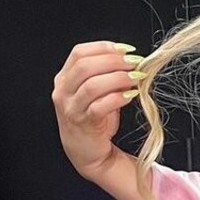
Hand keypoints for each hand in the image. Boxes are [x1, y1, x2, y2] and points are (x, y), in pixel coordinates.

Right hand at [52, 40, 144, 176]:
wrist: (87, 151)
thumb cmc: (93, 118)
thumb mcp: (97, 92)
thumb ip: (108, 76)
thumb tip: (132, 62)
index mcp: (64, 78)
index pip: (79, 52)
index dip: (104, 47)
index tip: (127, 49)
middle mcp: (63, 91)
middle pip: (85, 66)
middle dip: (114, 61)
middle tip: (135, 63)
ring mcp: (70, 108)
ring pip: (92, 85)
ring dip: (119, 78)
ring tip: (136, 78)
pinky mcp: (83, 123)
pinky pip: (100, 106)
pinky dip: (118, 98)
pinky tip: (131, 96)